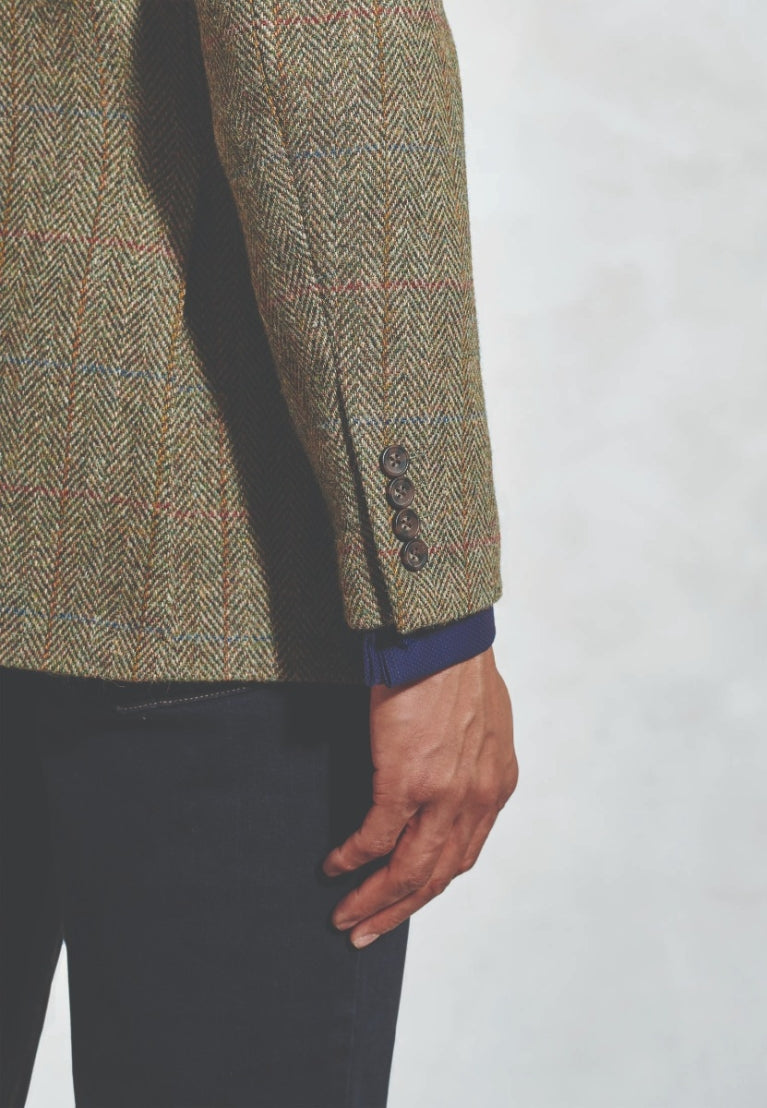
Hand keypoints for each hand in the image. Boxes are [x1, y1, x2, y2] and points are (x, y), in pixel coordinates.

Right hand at [321, 646, 516, 947]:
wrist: (443, 635)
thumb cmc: (455, 664)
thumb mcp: (481, 720)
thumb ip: (468, 757)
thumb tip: (444, 772)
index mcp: (495, 784)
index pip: (464, 853)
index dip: (431, 883)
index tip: (406, 898)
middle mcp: (476, 800)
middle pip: (437, 875)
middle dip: (400, 909)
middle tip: (369, 931)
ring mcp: (442, 796)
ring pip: (408, 871)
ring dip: (375, 900)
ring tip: (348, 918)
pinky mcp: (405, 782)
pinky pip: (374, 839)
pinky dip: (352, 859)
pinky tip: (334, 867)